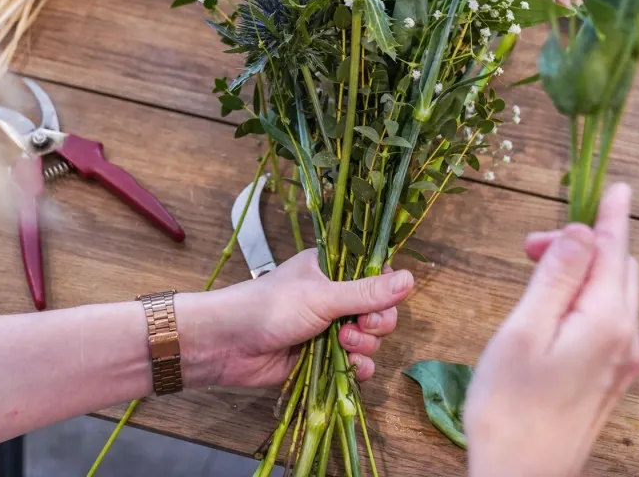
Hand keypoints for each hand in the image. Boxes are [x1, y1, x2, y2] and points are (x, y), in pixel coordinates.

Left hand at [175, 249, 414, 388]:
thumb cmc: (268, 308)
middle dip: (376, 322)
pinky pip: (357, 364)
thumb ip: (366, 293)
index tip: (381, 301)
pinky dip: (358, 368)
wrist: (227, 346)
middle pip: (380, 310)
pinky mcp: (323, 358)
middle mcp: (333, 297)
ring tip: (341, 344)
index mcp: (332, 270)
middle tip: (358, 327)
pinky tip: (350, 369)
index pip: (376, 276)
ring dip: (365, 346)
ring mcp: (329, 328)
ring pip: (371, 339)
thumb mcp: (321, 297)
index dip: (386, 291)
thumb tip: (411, 279)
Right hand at [464, 184, 638, 476]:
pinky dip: (587, 301)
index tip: (618, 187)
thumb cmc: (509, 409)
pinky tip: (553, 313)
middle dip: (582, 246)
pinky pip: (610, 322)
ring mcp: (622, 363)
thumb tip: (582, 232)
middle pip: (617, 269)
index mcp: (606, 321)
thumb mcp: (523, 331)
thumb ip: (556, 277)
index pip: (614, 251)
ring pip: (615, 295)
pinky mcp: (610, 381)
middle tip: (528, 249)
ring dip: (583, 274)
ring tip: (534, 278)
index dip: (611, 216)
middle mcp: (625, 339)